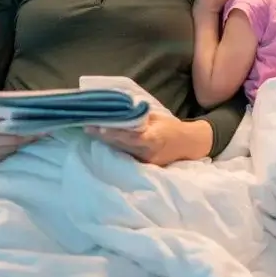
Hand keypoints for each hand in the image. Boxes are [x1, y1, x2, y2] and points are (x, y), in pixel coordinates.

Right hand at [0, 107, 38, 166]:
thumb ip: (8, 112)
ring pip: (12, 149)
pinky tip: (19, 144)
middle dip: (30, 136)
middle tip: (44, 131)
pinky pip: (6, 156)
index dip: (28, 129)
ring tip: (34, 136)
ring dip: (24, 143)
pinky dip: (14, 149)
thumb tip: (32, 113)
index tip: (43, 127)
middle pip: (14, 141)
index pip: (12, 129)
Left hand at [86, 111, 212, 165]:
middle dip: (104, 135)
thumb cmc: (171, 127)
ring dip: (106, 141)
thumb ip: (140, 116)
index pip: (133, 137)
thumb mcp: (157, 118)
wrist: (188, 145)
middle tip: (87, 125)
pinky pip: (126, 155)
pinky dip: (114, 147)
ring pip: (121, 151)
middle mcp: (148, 153)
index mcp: (154, 138)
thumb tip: (121, 110)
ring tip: (89, 130)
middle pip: (122, 144)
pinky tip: (101, 140)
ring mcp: (145, 162)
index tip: (102, 128)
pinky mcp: (142, 166)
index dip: (117, 134)